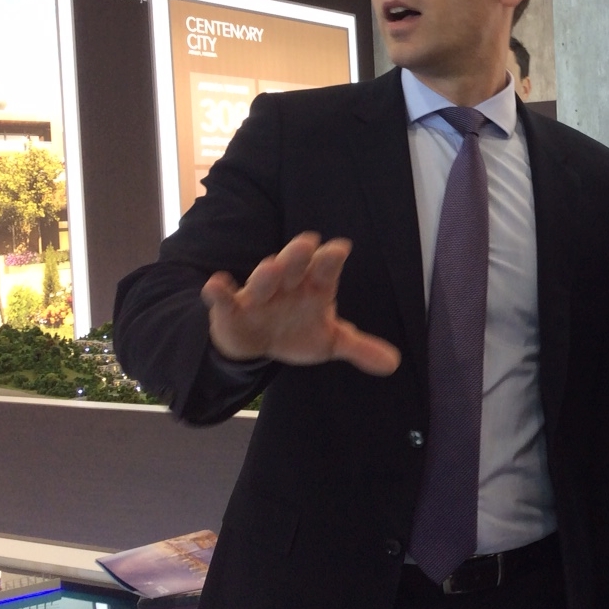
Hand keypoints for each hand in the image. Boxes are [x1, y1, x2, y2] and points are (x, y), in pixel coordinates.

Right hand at [201, 231, 400, 375]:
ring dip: (266, 273)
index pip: (325, 270)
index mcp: (314, 287)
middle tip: (307, 243)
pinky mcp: (233, 309)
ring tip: (271, 266)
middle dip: (299, 256)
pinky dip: (218, 292)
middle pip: (294, 267)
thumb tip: (393, 364)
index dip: (331, 260)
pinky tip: (215, 285)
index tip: (340, 248)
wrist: (258, 344)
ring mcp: (259, 294)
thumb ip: (359, 348)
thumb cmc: (298, 331)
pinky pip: (224, 299)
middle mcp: (288, 285)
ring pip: (262, 280)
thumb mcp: (330, 341)